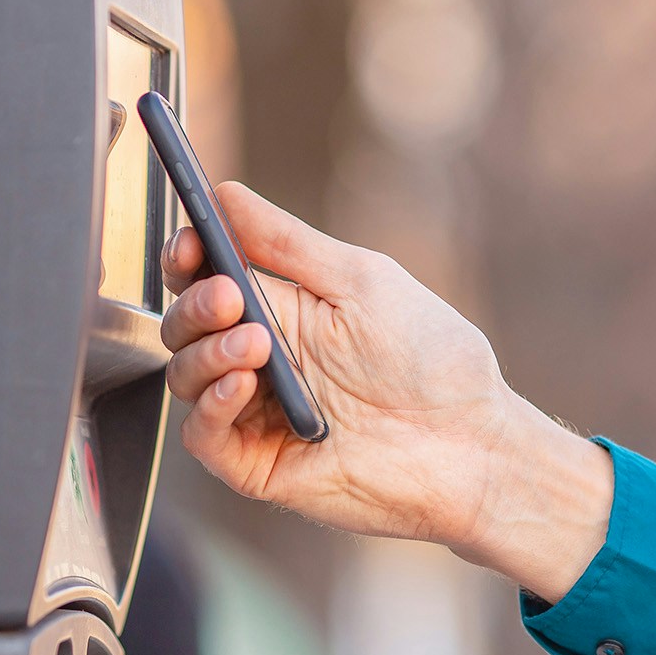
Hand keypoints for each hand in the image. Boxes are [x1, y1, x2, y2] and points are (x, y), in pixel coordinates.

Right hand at [160, 182, 612, 601]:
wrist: (470, 445)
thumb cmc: (430, 360)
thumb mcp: (359, 281)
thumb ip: (285, 242)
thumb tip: (224, 192)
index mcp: (280, 308)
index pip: (205, 277)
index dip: (186, 258)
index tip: (190, 243)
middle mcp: (259, 358)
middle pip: (185, 325)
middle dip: (195, 305)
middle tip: (229, 297)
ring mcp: (255, 412)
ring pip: (185, 375)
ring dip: (206, 352)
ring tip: (256, 346)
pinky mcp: (256, 463)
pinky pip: (201, 435)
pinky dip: (210, 406)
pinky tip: (241, 384)